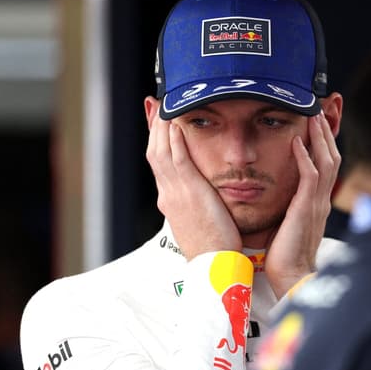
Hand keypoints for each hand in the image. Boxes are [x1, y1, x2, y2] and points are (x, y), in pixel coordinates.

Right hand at [145, 108, 240, 259]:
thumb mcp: (202, 221)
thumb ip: (199, 204)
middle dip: (154, 126)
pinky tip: (176, 122)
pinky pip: (177, 159)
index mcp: (171, 201)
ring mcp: (175, 193)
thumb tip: (203, 195)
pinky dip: (174, 140)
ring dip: (162, 125)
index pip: (160, 163)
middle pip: (155, 152)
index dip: (158, 140)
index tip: (159, 121)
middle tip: (155, 104)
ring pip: (161, 151)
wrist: (214, 266)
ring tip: (165, 104)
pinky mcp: (188, 193)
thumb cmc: (215, 248)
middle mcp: (168, 194)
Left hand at [264, 112, 341, 297]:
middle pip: (331, 157)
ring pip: (325, 162)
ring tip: (312, 116)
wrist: (291, 278)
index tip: (316, 121)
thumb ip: (287, 206)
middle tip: (319, 108)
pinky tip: (298, 142)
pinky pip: (310, 178)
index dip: (323, 142)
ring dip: (319, 137)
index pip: (325, 165)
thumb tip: (277, 195)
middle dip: (326, 132)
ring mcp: (316, 204)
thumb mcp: (288, 224)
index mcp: (316, 202)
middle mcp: (321, 200)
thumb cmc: (285, 255)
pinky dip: (306, 158)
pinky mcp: (306, 209)